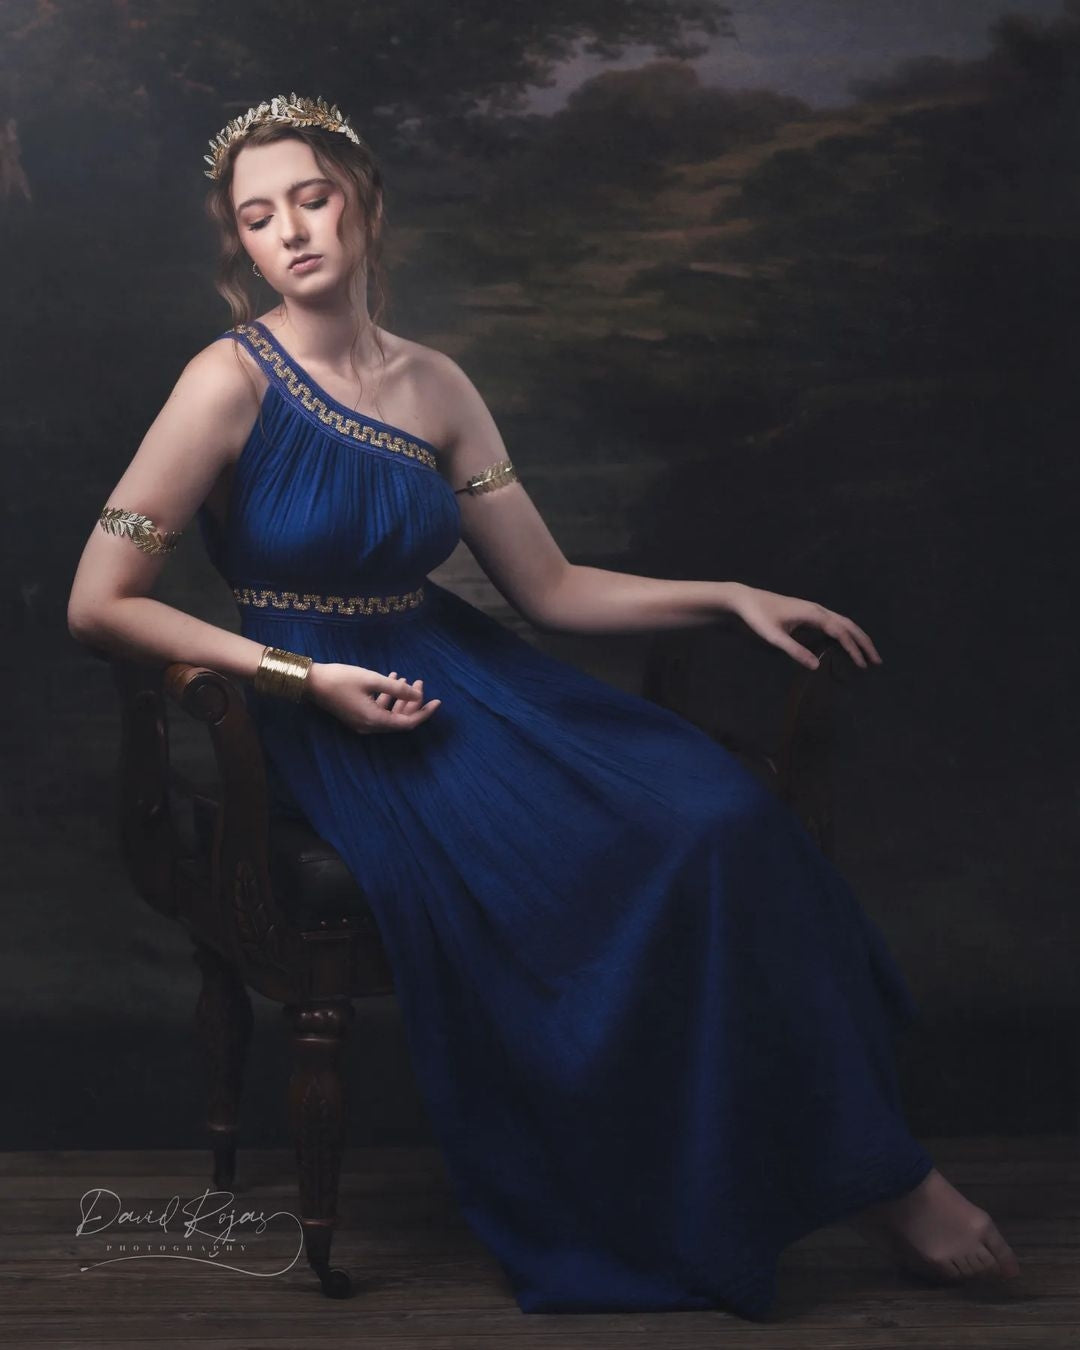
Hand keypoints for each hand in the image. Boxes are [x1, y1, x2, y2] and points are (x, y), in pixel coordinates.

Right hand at [305, 663, 440, 732]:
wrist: (311, 682)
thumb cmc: (341, 679)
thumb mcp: (372, 680)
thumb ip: (397, 689)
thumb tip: (418, 696)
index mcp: (374, 720)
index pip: (407, 723)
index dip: (424, 713)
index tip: (437, 701)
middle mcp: (369, 726)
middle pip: (399, 719)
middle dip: (412, 701)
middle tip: (419, 682)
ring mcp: (361, 722)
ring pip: (389, 714)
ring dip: (399, 698)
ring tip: (405, 678)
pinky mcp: (356, 715)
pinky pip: (378, 710)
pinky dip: (387, 697)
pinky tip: (391, 679)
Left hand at [727, 583, 882, 670]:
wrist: (746, 600)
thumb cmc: (758, 617)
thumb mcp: (774, 636)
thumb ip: (794, 650)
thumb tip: (816, 665)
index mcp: (812, 613)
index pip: (840, 632)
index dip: (852, 648)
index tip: (861, 664)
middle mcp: (817, 609)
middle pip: (848, 625)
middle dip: (864, 643)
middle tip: (876, 661)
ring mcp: (814, 610)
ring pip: (843, 622)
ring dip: (857, 638)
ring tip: (867, 654)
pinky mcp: (808, 613)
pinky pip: (834, 623)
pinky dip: (846, 634)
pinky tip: (846, 645)